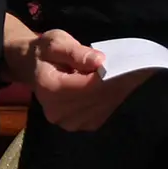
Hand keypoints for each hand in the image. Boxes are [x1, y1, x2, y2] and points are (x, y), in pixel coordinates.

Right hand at [11, 23, 133, 130]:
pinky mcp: (80, 125)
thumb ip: (75, 52)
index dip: (109, 75)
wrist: (33, 69)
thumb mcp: (56, 42)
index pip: (87, 85)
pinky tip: (116, 86)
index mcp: (50, 88)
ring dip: (118, 91)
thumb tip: (100, 61)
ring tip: (127, 75)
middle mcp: (58, 111)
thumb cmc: (45, 52)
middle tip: (134, 67)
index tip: (126, 63)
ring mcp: (69, 122)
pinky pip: (104, 113)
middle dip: (117, 82)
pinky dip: (112, 99)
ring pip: (104, 106)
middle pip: (98, 98)